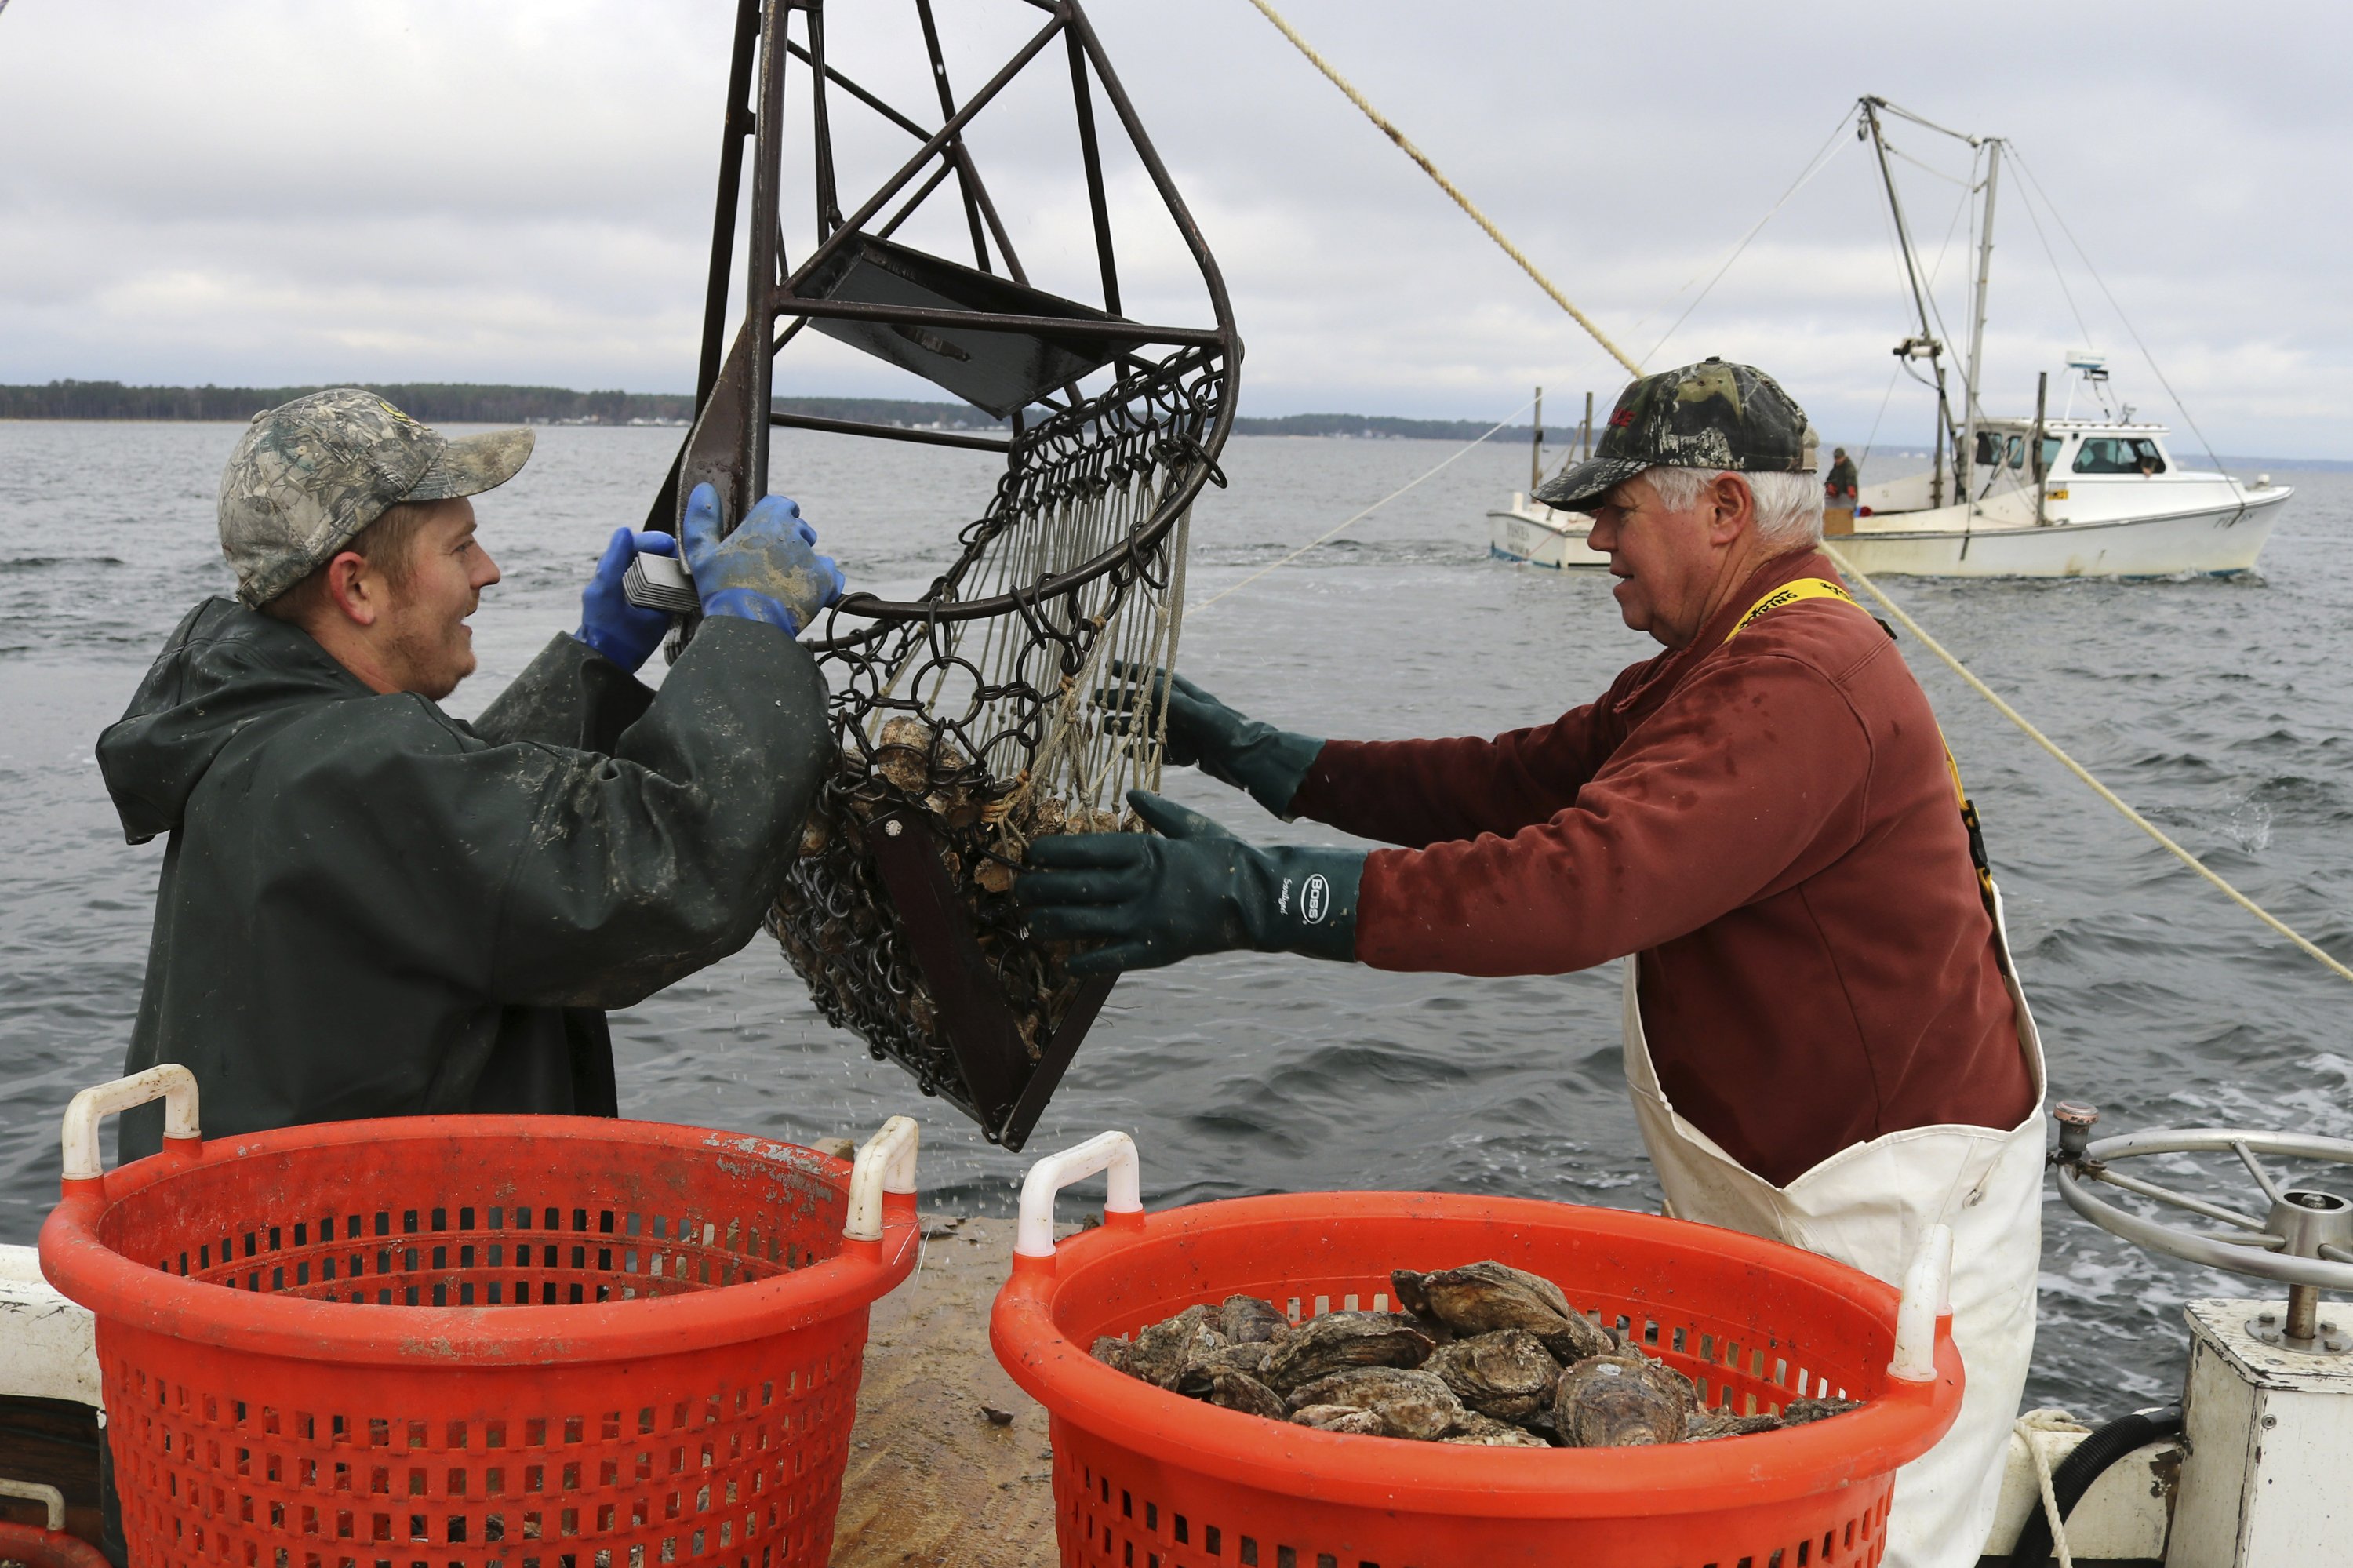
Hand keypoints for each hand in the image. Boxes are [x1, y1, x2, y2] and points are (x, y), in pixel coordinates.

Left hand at [575, 526, 679, 671]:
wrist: (611, 662)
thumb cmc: (605, 626)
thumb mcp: (606, 590)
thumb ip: (613, 560)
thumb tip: (625, 530)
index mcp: (615, 573)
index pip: (634, 546)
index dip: (651, 541)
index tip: (669, 544)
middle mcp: (629, 581)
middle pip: (651, 557)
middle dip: (667, 554)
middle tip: (683, 557)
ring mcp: (643, 596)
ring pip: (662, 573)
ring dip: (675, 569)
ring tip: (688, 571)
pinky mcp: (655, 612)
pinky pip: (669, 590)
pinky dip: (679, 585)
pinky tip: (688, 587)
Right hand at [680, 483, 845, 634]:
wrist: (746, 625)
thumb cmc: (722, 589)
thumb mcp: (701, 552)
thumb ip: (702, 519)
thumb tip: (704, 491)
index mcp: (768, 520)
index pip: (782, 505)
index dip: (777, 516)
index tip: (769, 529)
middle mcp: (794, 534)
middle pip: (800, 529)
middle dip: (790, 540)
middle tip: (772, 563)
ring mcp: (812, 558)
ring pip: (815, 553)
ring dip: (804, 563)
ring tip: (784, 583)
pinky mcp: (825, 582)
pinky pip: (832, 576)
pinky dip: (821, 584)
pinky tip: (801, 594)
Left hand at [1014, 789, 1360, 974]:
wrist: (1260, 899)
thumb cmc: (1226, 857)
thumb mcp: (1193, 826)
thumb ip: (1158, 812)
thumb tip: (1131, 796)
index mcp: (1144, 850)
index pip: (1083, 849)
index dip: (1050, 853)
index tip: (1031, 854)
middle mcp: (1137, 885)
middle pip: (1072, 887)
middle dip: (1038, 889)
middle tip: (1018, 890)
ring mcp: (1143, 920)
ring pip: (1082, 924)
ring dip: (1050, 925)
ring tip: (1030, 924)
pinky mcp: (1154, 951)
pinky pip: (1110, 959)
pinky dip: (1083, 963)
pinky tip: (1064, 964)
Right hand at [1099, 662, 1322, 817]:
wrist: (1257, 762)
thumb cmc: (1234, 734)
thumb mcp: (1204, 716)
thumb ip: (1177, 704)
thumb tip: (1147, 688)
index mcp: (1189, 696)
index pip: (1155, 678)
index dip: (1132, 671)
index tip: (1109, 667)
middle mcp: (1186, 711)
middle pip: (1147, 703)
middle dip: (1121, 701)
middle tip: (1095, 702)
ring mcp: (1188, 732)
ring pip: (1151, 727)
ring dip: (1128, 727)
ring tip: (1104, 728)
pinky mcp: (1192, 753)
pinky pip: (1162, 751)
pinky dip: (1144, 751)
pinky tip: (1126, 755)